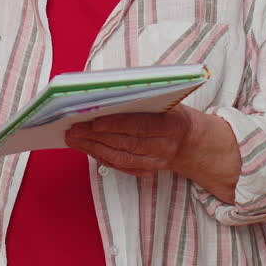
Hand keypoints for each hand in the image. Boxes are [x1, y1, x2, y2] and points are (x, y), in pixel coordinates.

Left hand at [64, 103, 241, 202]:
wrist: (193, 142)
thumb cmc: (173, 113)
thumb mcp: (167, 101)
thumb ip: (144, 98)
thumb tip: (108, 94)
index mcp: (173, 125)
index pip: (141, 125)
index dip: (116, 125)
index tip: (93, 121)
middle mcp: (165, 147)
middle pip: (126, 143)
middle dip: (96, 136)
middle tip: (72, 128)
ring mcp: (156, 162)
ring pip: (120, 157)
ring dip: (93, 148)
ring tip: (73, 138)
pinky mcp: (148, 171)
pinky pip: (121, 166)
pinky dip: (102, 157)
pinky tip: (86, 148)